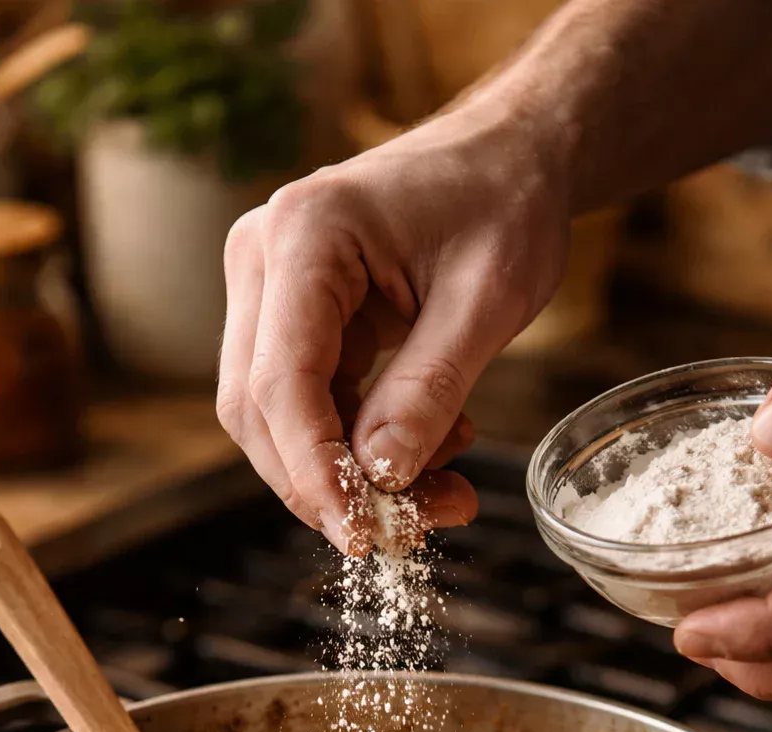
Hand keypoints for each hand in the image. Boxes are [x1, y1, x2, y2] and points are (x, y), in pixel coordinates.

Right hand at [217, 100, 570, 553]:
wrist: (513, 157)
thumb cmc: (506, 204)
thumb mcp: (487, 302)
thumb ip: (430, 390)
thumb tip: (382, 479)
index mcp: (304, 234)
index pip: (281, 383)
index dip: (315, 473)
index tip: (362, 535)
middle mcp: (263, 258)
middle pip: (259, 410)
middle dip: (329, 486)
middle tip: (410, 532)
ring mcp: (269, 290)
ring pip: (277, 419)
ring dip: (351, 475)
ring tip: (445, 489)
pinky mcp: (293, 319)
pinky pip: (310, 407)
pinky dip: (363, 448)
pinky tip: (435, 450)